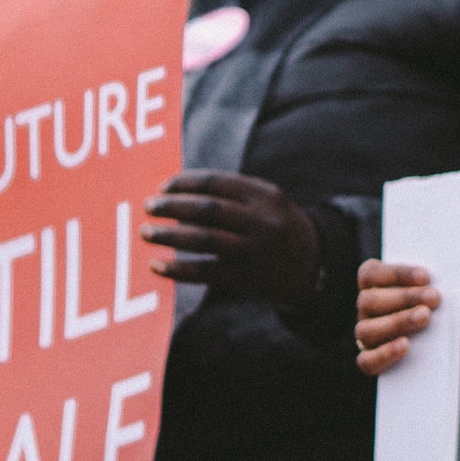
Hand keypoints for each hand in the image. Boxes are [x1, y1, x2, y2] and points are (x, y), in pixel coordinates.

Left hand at [141, 171, 321, 308]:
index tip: (162, 187)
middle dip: (172, 207)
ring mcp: (253, 251)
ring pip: (203, 239)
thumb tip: (178, 193)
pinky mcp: (244, 279)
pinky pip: (203, 271)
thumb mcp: (268, 203)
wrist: (314, 269)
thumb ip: (233, 195)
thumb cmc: (278, 228)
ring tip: (145, 233)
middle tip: (148, 206)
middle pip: (207, 209)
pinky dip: (177, 269)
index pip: (216, 182)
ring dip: (168, 236)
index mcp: (265, 195)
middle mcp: (261, 222)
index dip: (185, 183)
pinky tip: (156, 265)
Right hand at [356, 261, 439, 373]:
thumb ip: (429, 282)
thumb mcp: (426, 285)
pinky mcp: (368, 360)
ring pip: (367, 330)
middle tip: (434, 298)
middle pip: (370, 301)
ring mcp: (365, 335)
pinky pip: (367, 360)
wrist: (427, 335)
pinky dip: (385, 353)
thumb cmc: (429, 300)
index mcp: (370, 283)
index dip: (397, 274)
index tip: (426, 277)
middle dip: (405, 298)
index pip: (371, 275)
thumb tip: (453, 279)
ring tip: (425, 317)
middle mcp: (364, 309)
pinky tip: (406, 345)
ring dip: (398, 322)